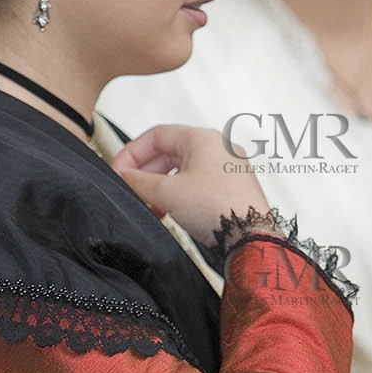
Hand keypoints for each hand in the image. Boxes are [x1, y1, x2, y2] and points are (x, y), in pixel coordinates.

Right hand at [110, 123, 268, 246]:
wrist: (251, 237)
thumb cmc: (221, 210)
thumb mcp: (167, 193)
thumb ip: (138, 182)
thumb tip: (124, 177)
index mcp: (204, 138)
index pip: (156, 135)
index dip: (132, 152)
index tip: (120, 170)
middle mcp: (219, 148)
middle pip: (170, 152)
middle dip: (146, 172)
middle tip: (131, 187)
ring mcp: (229, 168)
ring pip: (183, 170)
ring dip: (161, 186)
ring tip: (149, 204)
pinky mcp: (233, 189)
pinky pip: (198, 184)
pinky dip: (179, 195)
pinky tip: (170, 212)